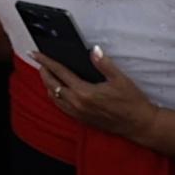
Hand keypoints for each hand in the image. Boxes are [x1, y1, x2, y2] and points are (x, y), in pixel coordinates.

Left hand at [26, 33, 174, 155]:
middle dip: (43, 72)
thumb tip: (94, 50)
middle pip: (51, 85)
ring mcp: (78, 113)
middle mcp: (77, 104)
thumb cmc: (132, 102)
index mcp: (84, 92)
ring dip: (47, 85)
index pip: (59, 72)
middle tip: (39, 61)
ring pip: (54, 97)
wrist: (139, 124)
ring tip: (46, 74)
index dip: (46, 61)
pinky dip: (55, 97)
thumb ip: (104, 63)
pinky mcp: (82, 120)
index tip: (35, 54)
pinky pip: (61, 107)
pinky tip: (56, 92)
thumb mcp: (120, 79)